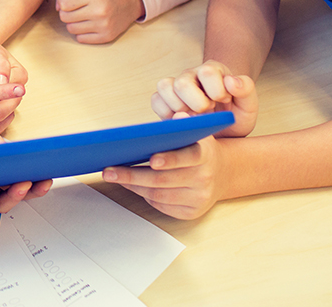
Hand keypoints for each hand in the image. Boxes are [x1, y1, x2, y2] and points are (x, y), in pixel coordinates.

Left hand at [53, 0, 143, 43]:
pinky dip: (81, 32)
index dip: (63, 1)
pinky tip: (90, 23)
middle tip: (77, 7)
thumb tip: (56, 7)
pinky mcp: (107, 36)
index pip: (63, 3)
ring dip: (73, 22)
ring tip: (83, 15)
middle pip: (64, 17)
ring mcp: (104, 25)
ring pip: (71, 29)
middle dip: (67, 12)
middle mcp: (99, 10)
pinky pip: (80, 38)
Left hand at [103, 114, 225, 219]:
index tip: (152, 159)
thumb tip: (175, 119)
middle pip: (164, 180)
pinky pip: (162, 206)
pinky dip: (144, 196)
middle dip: (133, 176)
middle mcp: (204, 178)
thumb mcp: (195, 132)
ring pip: (159, 195)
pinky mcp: (191, 212)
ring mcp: (199, 197)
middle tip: (109, 170)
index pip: (188, 157)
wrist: (221, 173)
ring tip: (114, 176)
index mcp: (205, 155)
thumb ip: (183, 124)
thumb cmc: (198, 149)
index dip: (170, 159)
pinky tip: (131, 185)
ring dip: (134, 186)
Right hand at [152, 61, 257, 136]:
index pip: (208, 72)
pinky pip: (156, 100)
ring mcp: (175, 86)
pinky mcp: (164, 100)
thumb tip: (231, 81)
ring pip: (165, 87)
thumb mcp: (249, 105)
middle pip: (183, 82)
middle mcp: (191, 75)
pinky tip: (181, 120)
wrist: (225, 129)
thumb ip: (246, 89)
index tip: (224, 101)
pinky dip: (166, 113)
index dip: (217, 91)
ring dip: (179, 107)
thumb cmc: (235, 115)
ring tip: (193, 117)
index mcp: (213, 70)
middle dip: (197, 104)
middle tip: (208, 111)